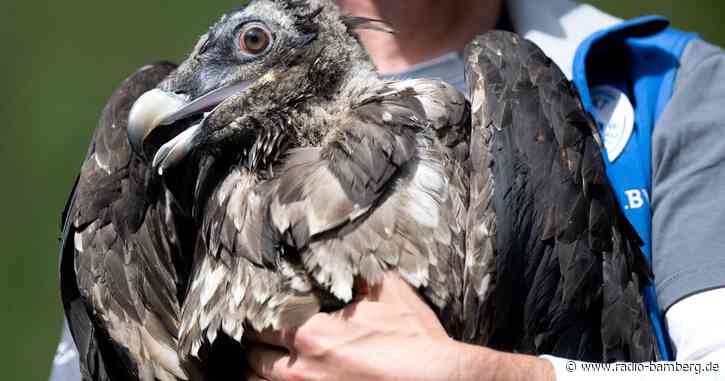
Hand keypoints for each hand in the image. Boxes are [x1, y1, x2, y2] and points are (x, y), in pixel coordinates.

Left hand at [246, 272, 462, 380]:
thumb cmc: (416, 342)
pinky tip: (282, 378)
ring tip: (268, 361)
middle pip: (254, 354)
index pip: (261, 320)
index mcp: (311, 333)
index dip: (261, 314)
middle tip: (264, 334)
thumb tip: (349, 260)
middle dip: (259, 342)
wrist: (440, 380)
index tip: (265, 310)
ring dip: (261, 369)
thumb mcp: (390, 293)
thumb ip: (360, 276)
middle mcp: (301, 369)